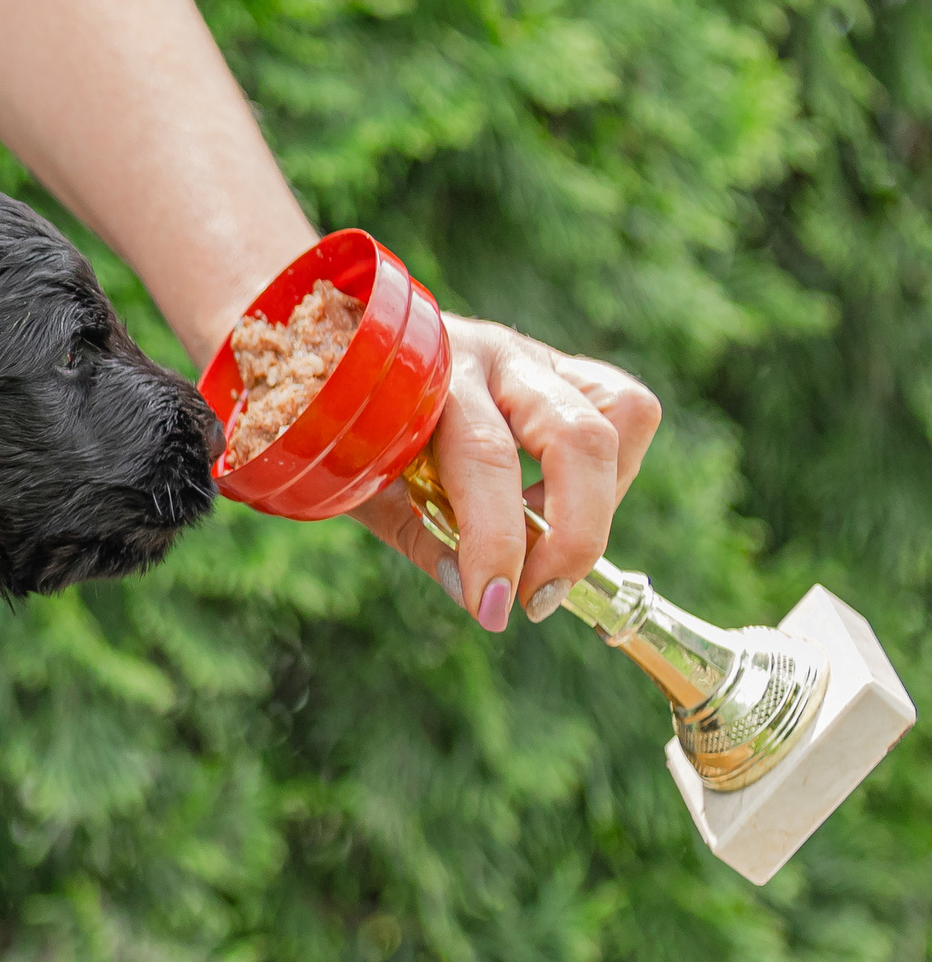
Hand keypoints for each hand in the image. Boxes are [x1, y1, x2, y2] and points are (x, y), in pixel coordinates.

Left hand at [350, 316, 662, 630]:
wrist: (334, 359)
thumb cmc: (350, 429)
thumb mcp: (359, 483)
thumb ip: (417, 535)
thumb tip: (479, 598)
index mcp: (426, 374)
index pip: (484, 458)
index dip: (496, 541)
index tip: (492, 608)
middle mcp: (491, 353)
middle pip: (576, 435)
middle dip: (574, 534)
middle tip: (537, 600)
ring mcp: (535, 355)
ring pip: (622, 412)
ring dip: (600, 501)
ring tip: (546, 550)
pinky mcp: (566, 367)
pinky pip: (626, 409)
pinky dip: (612, 473)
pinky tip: (560, 509)